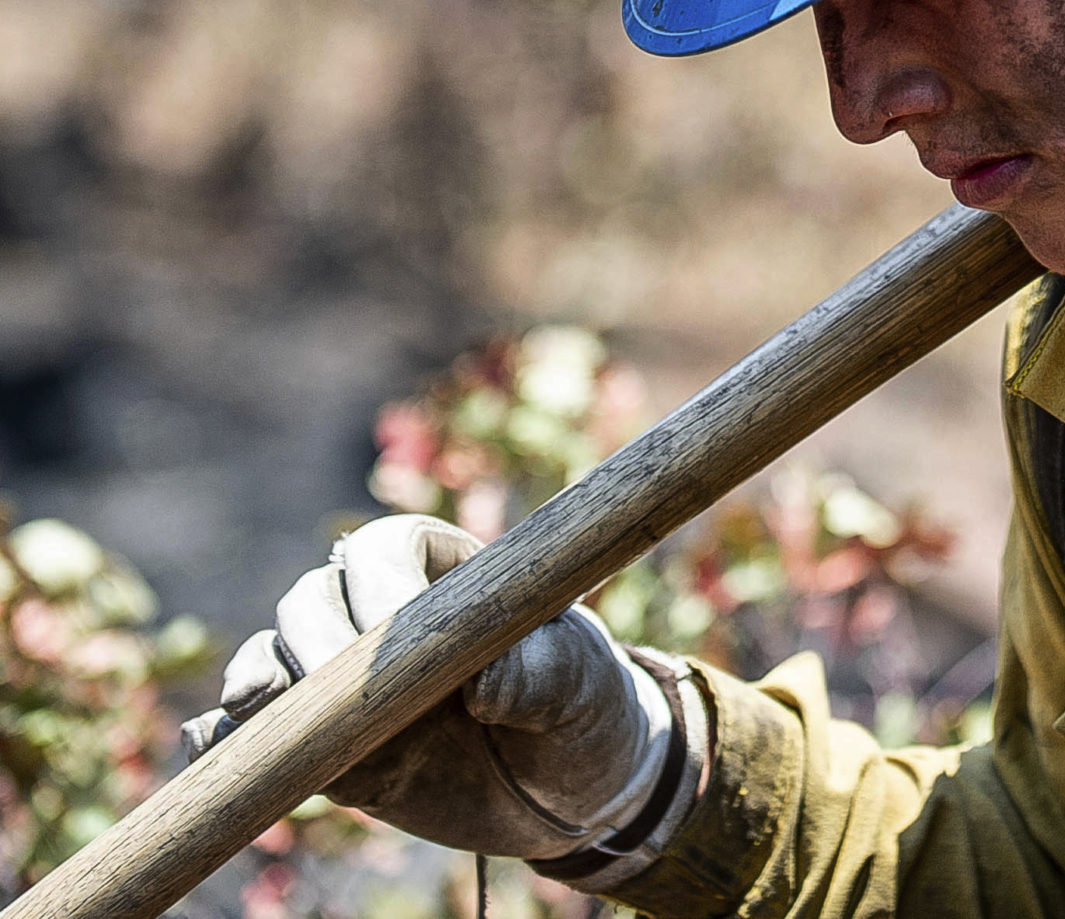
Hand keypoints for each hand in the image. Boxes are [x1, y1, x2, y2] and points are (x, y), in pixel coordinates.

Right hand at [183, 515, 693, 864]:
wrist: (568, 790)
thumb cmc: (582, 711)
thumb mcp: (585, 687)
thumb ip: (548, 672)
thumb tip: (483, 681)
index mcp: (443, 571)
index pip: (387, 546)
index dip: (379, 581)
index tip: (391, 628)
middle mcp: (378, 616)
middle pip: (312, 601)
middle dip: (313, 639)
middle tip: (335, 690)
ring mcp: (339, 683)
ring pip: (271, 662)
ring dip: (261, 685)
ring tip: (262, 709)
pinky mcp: (316, 747)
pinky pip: (244, 736)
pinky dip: (219, 741)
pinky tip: (208, 755)